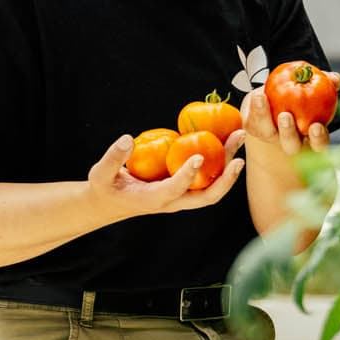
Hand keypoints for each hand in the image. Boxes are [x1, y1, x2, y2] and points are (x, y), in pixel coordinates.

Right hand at [83, 132, 246, 219]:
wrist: (111, 202)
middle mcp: (174, 201)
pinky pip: (208, 177)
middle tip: (238, 155)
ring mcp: (183, 196)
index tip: (198, 157)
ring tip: (239, 137)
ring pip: (213, 186)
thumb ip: (113, 158)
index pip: (175, 190)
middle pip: (207, 196)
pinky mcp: (186, 187)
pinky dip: (221, 160)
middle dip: (226, 178)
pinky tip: (226, 137)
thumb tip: (128, 139)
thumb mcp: (100, 174)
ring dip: (229, 165)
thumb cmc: (105, 187)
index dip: (187, 175)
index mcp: (154, 200)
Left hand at [241, 88, 329, 160]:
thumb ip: (328, 83)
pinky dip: (254, 107)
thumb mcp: (317, 87)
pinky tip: (257, 95)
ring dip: (264, 117)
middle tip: (286, 116)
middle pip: (291, 146)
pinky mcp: (254, 127)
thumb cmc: (303, 94)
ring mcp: (271, 136)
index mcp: (310, 137)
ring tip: (263, 99)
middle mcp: (291, 141)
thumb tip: (335, 79)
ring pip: (268, 134)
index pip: (318, 145)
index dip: (318, 139)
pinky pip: (252, 121)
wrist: (275, 96)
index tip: (316, 127)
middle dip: (288, 133)